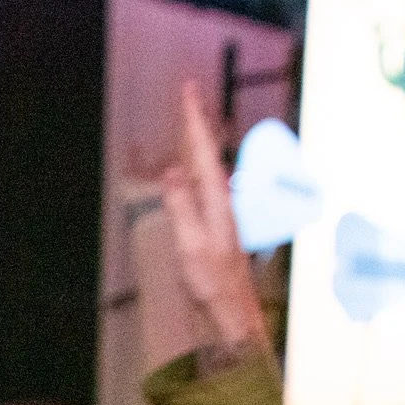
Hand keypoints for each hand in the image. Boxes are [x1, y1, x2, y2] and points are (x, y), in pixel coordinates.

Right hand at [158, 85, 267, 349]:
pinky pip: (204, 184)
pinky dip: (195, 168)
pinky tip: (191, 171)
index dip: (193, 120)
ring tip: (188, 123)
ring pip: (207, 167)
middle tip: (188, 95)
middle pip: (207, 153)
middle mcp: (223, 201)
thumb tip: (171, 172)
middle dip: (196, 122)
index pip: (202, 151)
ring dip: (196, 143)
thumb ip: (182, 207)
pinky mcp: (217, 225)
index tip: (188, 91)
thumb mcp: (191, 246)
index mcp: (217, 201)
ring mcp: (222, 213)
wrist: (232, 313)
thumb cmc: (212, 285)